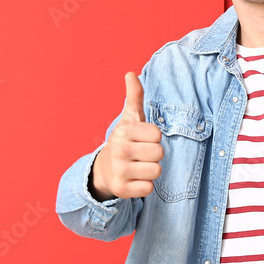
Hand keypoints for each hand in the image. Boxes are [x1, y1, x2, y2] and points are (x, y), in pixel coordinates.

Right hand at [90, 72, 163, 200]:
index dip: (153, 139)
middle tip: (141, 156)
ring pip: (156, 171)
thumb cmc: (124, 142)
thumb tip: (130, 73)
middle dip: (153, 156)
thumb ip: (134, 96)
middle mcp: (119, 150)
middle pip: (159, 153)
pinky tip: (134, 180)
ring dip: (150, 171)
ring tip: (138, 167)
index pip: (158, 136)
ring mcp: (119, 170)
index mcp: (124, 131)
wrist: (103, 169)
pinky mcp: (121, 189)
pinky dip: (144, 186)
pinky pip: (148, 188)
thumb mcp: (129, 119)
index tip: (142, 140)